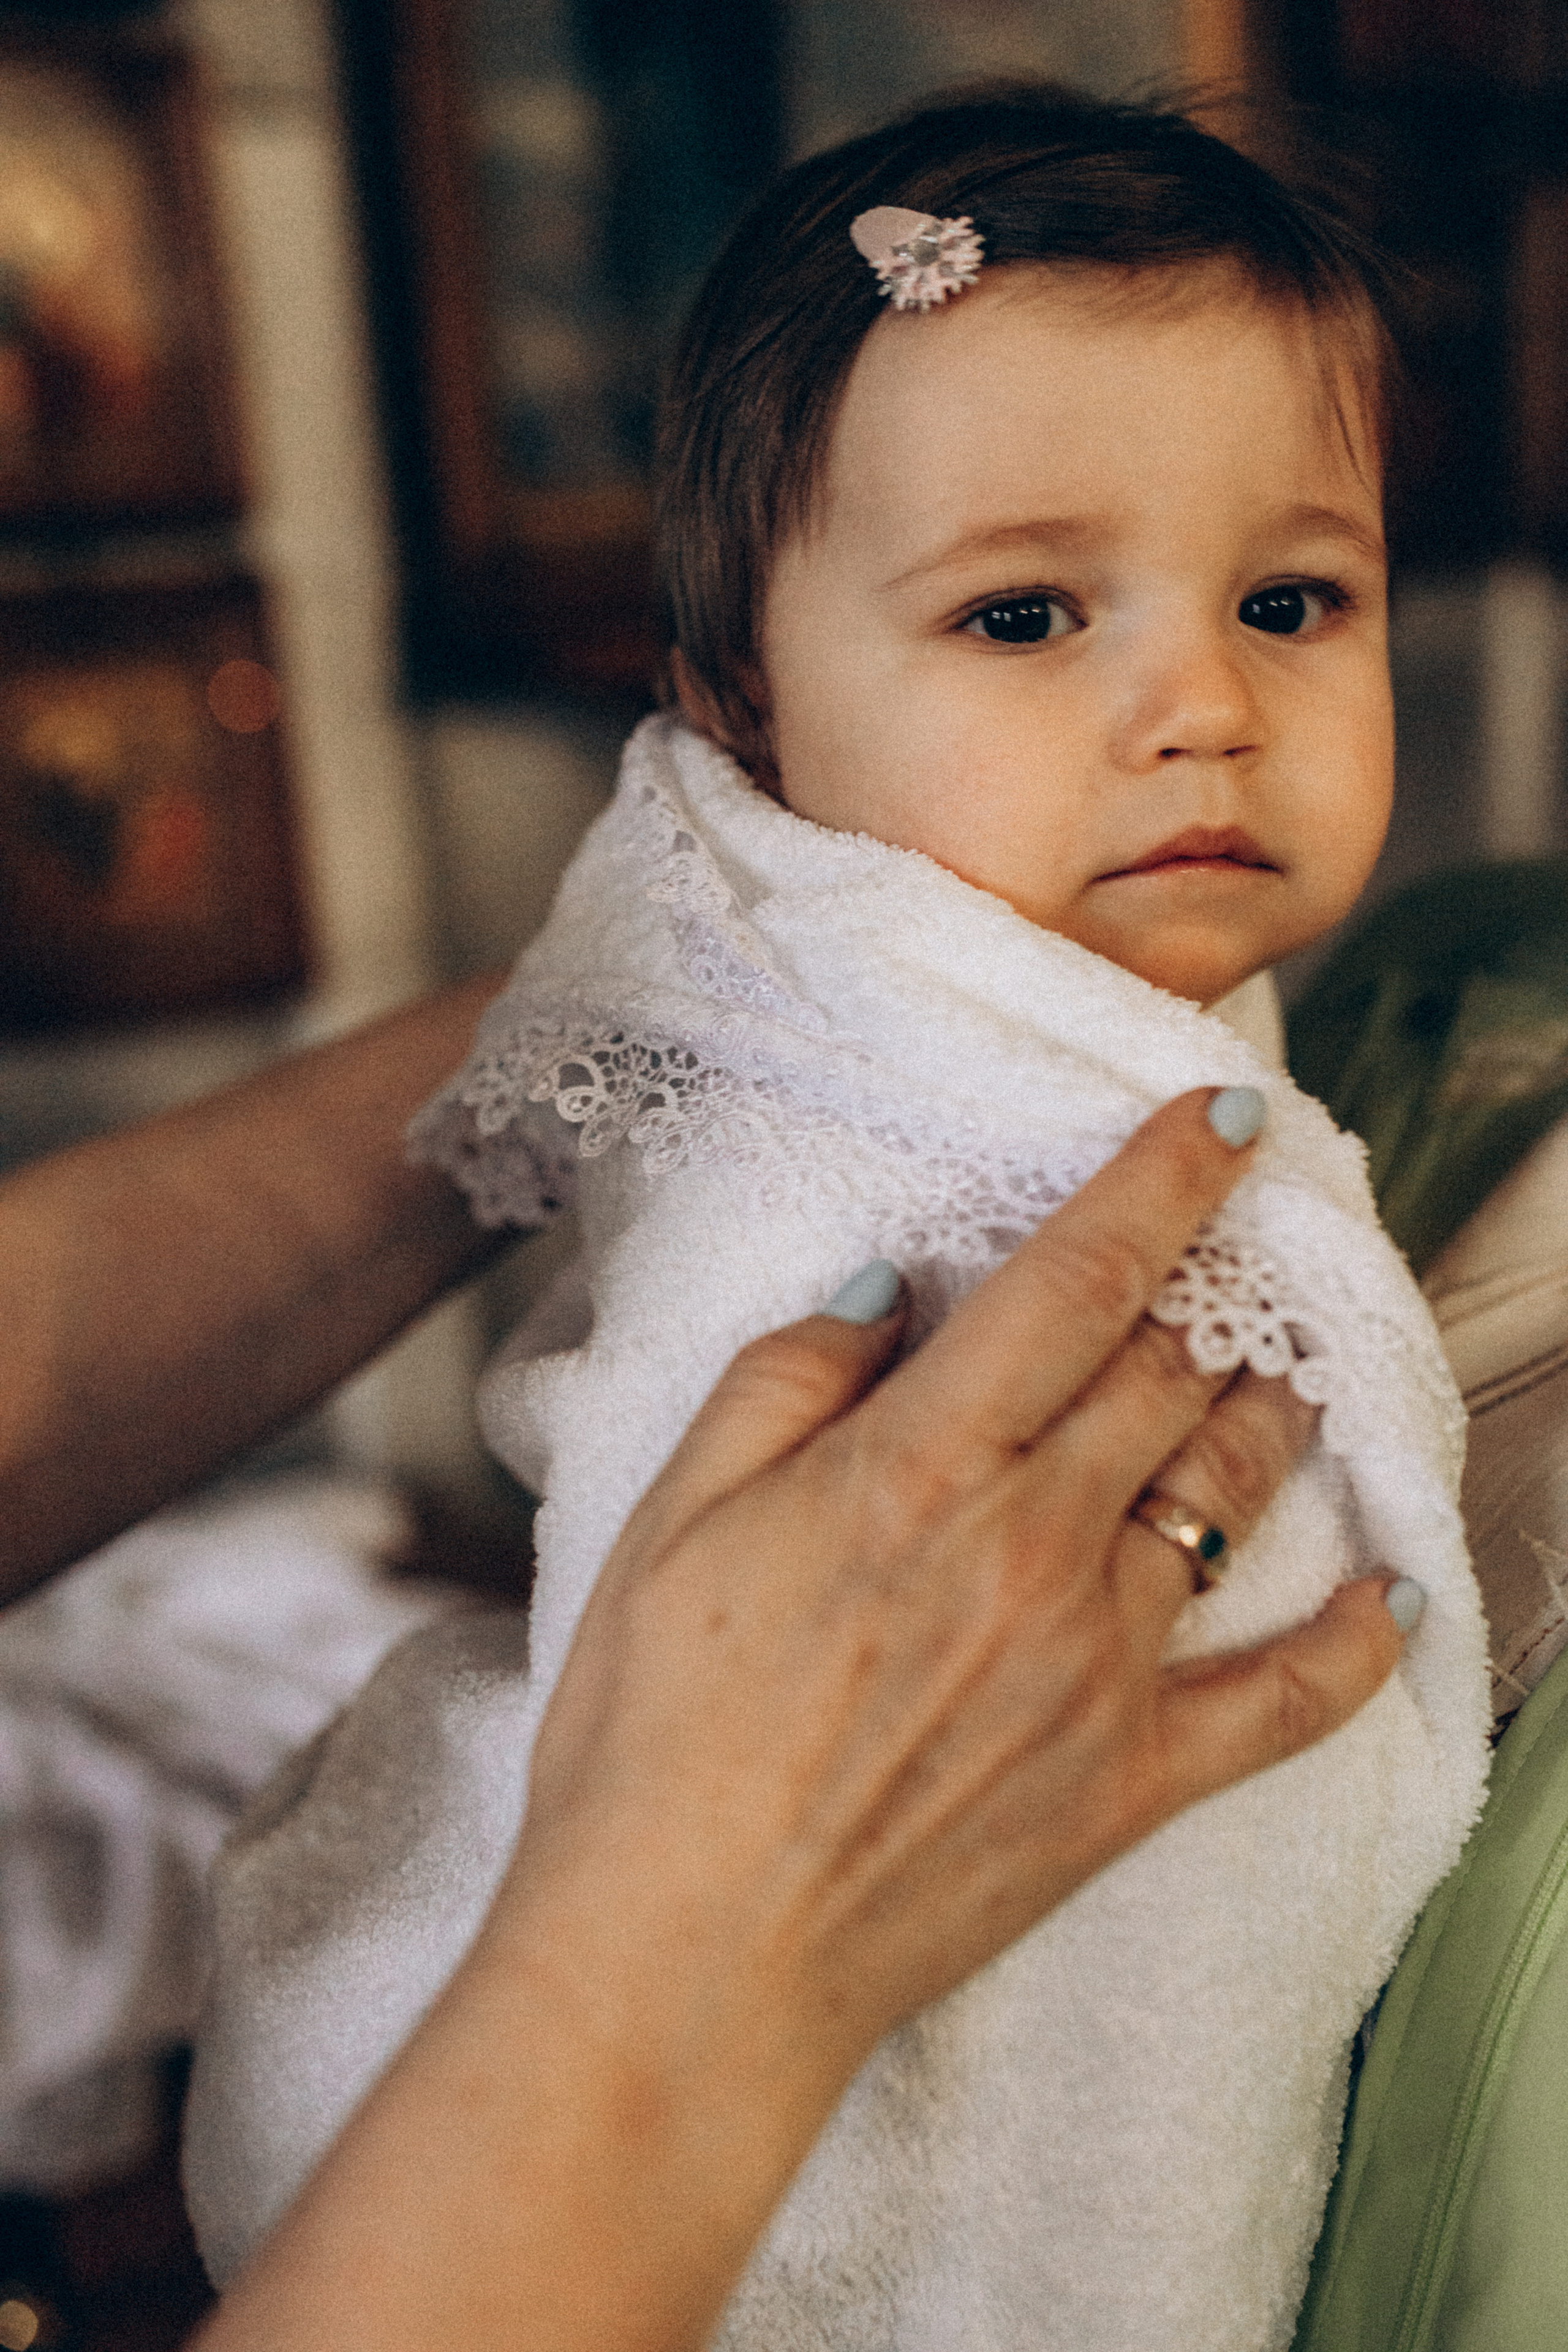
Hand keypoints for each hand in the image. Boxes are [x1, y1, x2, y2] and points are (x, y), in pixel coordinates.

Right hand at [203, 1089, 1408, 2351]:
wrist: (685, 1962)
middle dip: (1208, 1291)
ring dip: (1267, 1415)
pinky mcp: (1129, 1782)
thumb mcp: (671, 1517)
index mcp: (921, 1467)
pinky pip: (1285, 1702)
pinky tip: (1394, 1593)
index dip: (1159, 1179)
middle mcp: (1035, 1548)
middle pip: (1168, 1373)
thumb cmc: (655, 1737)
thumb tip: (890, 1288)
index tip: (1220, 1114)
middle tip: (1225, 1252)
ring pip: (1229, 1497)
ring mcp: (1098, 1667)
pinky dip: (1356, 1644)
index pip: (1077, 1279)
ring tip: (1281, 1371)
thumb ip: (787, 1378)